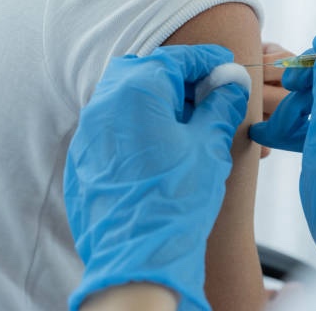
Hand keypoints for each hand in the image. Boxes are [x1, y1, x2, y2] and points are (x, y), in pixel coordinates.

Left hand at [64, 45, 249, 310]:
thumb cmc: (176, 198)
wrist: (138, 257)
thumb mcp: (208, 145)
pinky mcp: (83, 157)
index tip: (223, 64)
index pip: (174, 58)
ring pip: (123, 96)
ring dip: (155, 98)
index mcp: (137, 91)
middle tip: (203, 94)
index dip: (204, 58)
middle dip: (175, 76)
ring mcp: (89, 132)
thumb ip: (220, 106)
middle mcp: (104, 104)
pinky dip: (136, 122)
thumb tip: (231, 85)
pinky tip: (158, 145)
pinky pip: (111, 124)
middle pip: (143, 71)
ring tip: (184, 122)